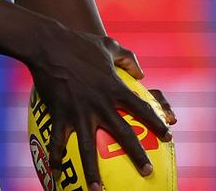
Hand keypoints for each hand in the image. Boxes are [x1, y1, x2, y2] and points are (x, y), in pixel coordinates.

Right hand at [28, 23, 171, 190]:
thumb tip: (142, 73)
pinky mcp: (60, 113)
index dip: (156, 123)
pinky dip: (56, 156)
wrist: (47, 43)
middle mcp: (100, 103)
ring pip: (89, 148)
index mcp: (114, 87)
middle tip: (148, 172)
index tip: (168, 136)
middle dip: (137, 155)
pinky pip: (58, 140)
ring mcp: (79, 111)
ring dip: (94, 172)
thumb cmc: (78, 42)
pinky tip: (55, 171)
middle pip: (123, 134)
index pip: (141, 108)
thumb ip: (127, 56)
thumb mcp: (107, 44)